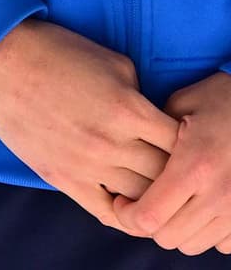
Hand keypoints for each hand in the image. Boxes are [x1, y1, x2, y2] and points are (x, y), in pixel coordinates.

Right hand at [0, 17, 178, 231]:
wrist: (1, 60)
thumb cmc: (56, 52)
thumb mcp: (113, 61)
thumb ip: (140, 94)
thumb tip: (152, 119)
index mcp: (128, 108)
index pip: (179, 144)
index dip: (185, 144)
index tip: (179, 140)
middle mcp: (112, 142)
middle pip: (164, 175)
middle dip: (171, 170)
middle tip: (166, 163)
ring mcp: (87, 164)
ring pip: (140, 198)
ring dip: (150, 193)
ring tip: (149, 184)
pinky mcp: (64, 178)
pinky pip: (106, 212)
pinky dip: (124, 215)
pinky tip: (127, 204)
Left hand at [110, 72, 230, 253]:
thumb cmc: (221, 98)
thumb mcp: (181, 104)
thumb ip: (155, 135)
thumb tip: (132, 159)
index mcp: (194, 165)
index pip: (150, 215)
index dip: (127, 214)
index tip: (122, 199)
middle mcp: (218, 195)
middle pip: (168, 237)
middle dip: (149, 222)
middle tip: (145, 199)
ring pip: (193, 245)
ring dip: (177, 228)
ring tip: (173, 201)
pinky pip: (219, 244)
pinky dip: (205, 232)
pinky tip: (199, 205)